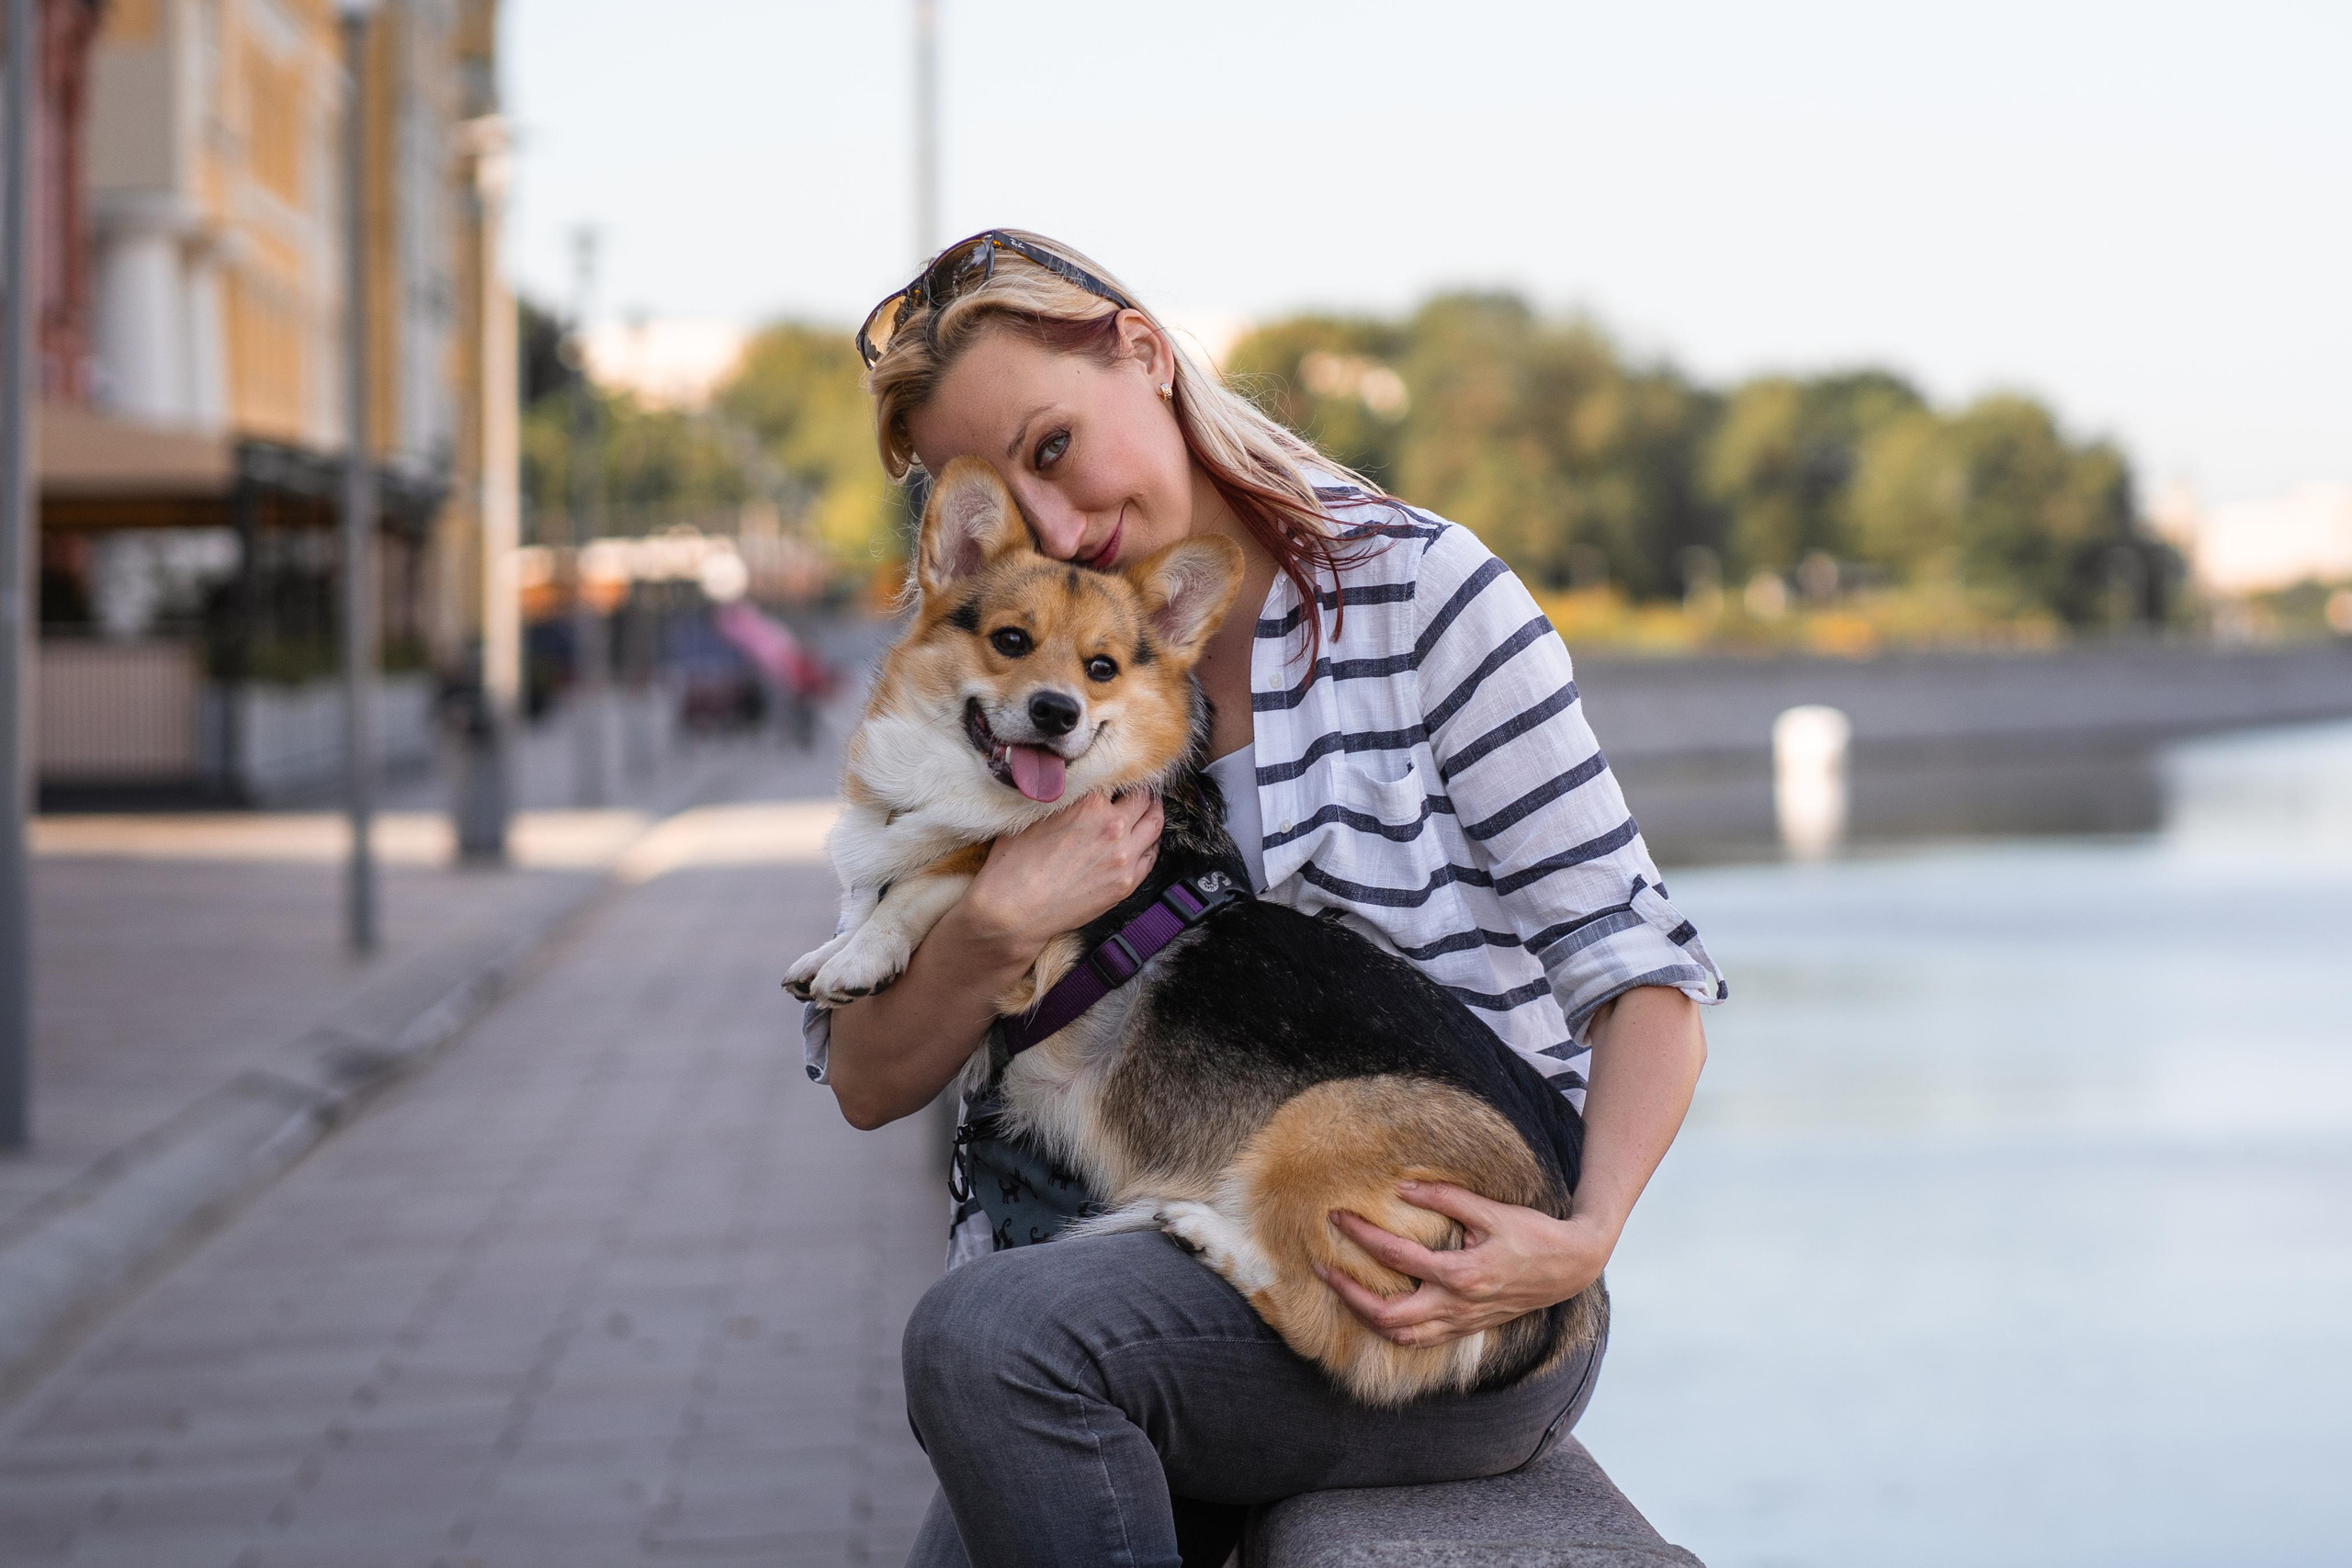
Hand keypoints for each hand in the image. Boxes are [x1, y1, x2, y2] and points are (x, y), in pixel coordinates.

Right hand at [964, 790, 1163, 958]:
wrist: (1014, 910)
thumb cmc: (1014, 864)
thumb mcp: (1033, 814)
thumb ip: (1063, 797)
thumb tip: (1073, 785)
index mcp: (1089, 803)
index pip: (1117, 777)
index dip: (1115, 776)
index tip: (1113, 779)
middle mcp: (1113, 826)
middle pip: (1143, 797)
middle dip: (1140, 791)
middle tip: (1136, 792)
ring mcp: (1124, 856)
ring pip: (1154, 824)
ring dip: (1152, 813)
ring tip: (1147, 810)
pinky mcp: (1127, 883)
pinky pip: (1151, 856)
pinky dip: (1150, 844)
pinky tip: (1143, 842)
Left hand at [1318, 1181, 1613, 1348]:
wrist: (1571, 1267)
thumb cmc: (1534, 1235)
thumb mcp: (1491, 1210)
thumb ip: (1444, 1199)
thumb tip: (1402, 1188)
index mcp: (1460, 1274)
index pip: (1395, 1257)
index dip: (1360, 1236)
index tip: (1337, 1217)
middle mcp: (1456, 1305)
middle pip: (1386, 1314)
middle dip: (1348, 1293)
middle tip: (1322, 1268)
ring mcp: (1461, 1322)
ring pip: (1401, 1336)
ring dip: (1366, 1317)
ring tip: (1343, 1292)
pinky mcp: (1467, 1327)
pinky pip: (1421, 1340)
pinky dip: (1393, 1330)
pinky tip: (1379, 1312)